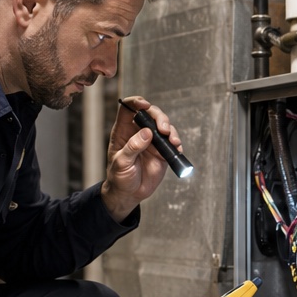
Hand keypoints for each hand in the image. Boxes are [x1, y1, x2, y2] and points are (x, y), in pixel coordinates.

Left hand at [100, 96, 183, 221]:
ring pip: (164, 126)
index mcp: (124, 131)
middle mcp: (139, 132)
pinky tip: (177, 148)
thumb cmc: (119, 177)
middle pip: (151, 113)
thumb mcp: (121, 163)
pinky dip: (176, 143)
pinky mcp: (162, 151)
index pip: (128, 108)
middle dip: (160, 117)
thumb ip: (132, 147)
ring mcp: (152, 141)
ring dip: (171, 130)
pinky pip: (172, 142)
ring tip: (173, 141)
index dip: (136, 102)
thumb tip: (146, 132)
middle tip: (164, 130)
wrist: (129, 194)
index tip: (145, 105)